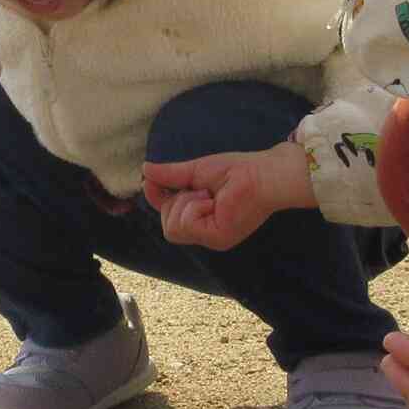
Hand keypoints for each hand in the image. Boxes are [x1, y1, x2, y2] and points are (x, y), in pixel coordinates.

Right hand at [141, 142, 313, 250]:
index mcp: (203, 218)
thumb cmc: (239, 170)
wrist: (264, 173)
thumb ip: (171, 175)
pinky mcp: (219, 238)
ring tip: (209, 195)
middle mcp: (207, 233)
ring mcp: (213, 238)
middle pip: (168, 227)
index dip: (156, 200)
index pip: (169, 217)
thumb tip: (145, 171)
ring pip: (173, 228)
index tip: (150, 182)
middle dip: (175, 202)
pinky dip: (194, 206)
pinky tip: (212, 200)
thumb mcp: (196, 171)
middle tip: (201, 190)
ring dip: (186, 203)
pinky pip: (187, 224)